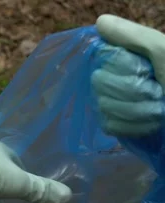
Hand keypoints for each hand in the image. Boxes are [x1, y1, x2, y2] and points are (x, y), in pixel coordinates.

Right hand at [91, 14, 164, 136]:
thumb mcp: (164, 53)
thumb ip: (133, 36)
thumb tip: (100, 21)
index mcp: (126, 58)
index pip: (101, 59)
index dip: (123, 67)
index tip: (145, 70)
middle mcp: (115, 77)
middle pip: (99, 83)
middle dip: (132, 90)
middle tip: (156, 91)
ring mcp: (113, 103)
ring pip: (103, 105)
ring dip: (137, 110)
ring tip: (157, 109)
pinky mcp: (115, 125)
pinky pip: (109, 124)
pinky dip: (133, 126)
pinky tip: (149, 123)